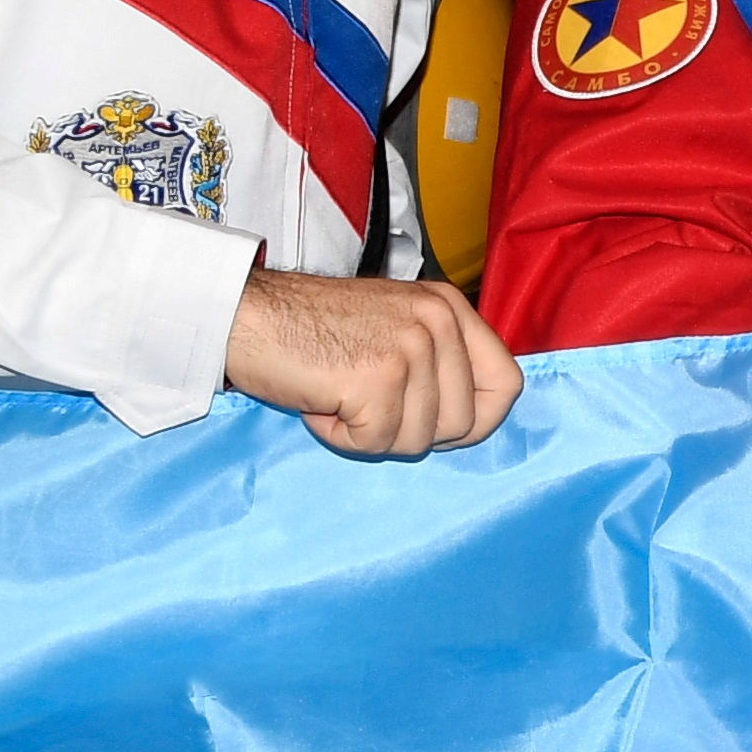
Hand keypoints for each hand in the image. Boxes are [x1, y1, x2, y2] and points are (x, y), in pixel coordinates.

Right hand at [225, 268, 521, 457]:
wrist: (245, 315)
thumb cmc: (310, 329)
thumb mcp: (394, 326)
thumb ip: (439, 361)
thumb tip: (474, 419)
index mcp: (448, 308)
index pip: (506, 385)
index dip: (477, 420)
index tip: (435, 423)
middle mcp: (437, 322)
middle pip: (464, 424)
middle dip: (413, 431)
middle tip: (366, 403)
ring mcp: (409, 348)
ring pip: (419, 440)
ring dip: (372, 433)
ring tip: (338, 394)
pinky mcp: (377, 378)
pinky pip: (375, 443)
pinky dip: (341, 436)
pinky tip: (320, 402)